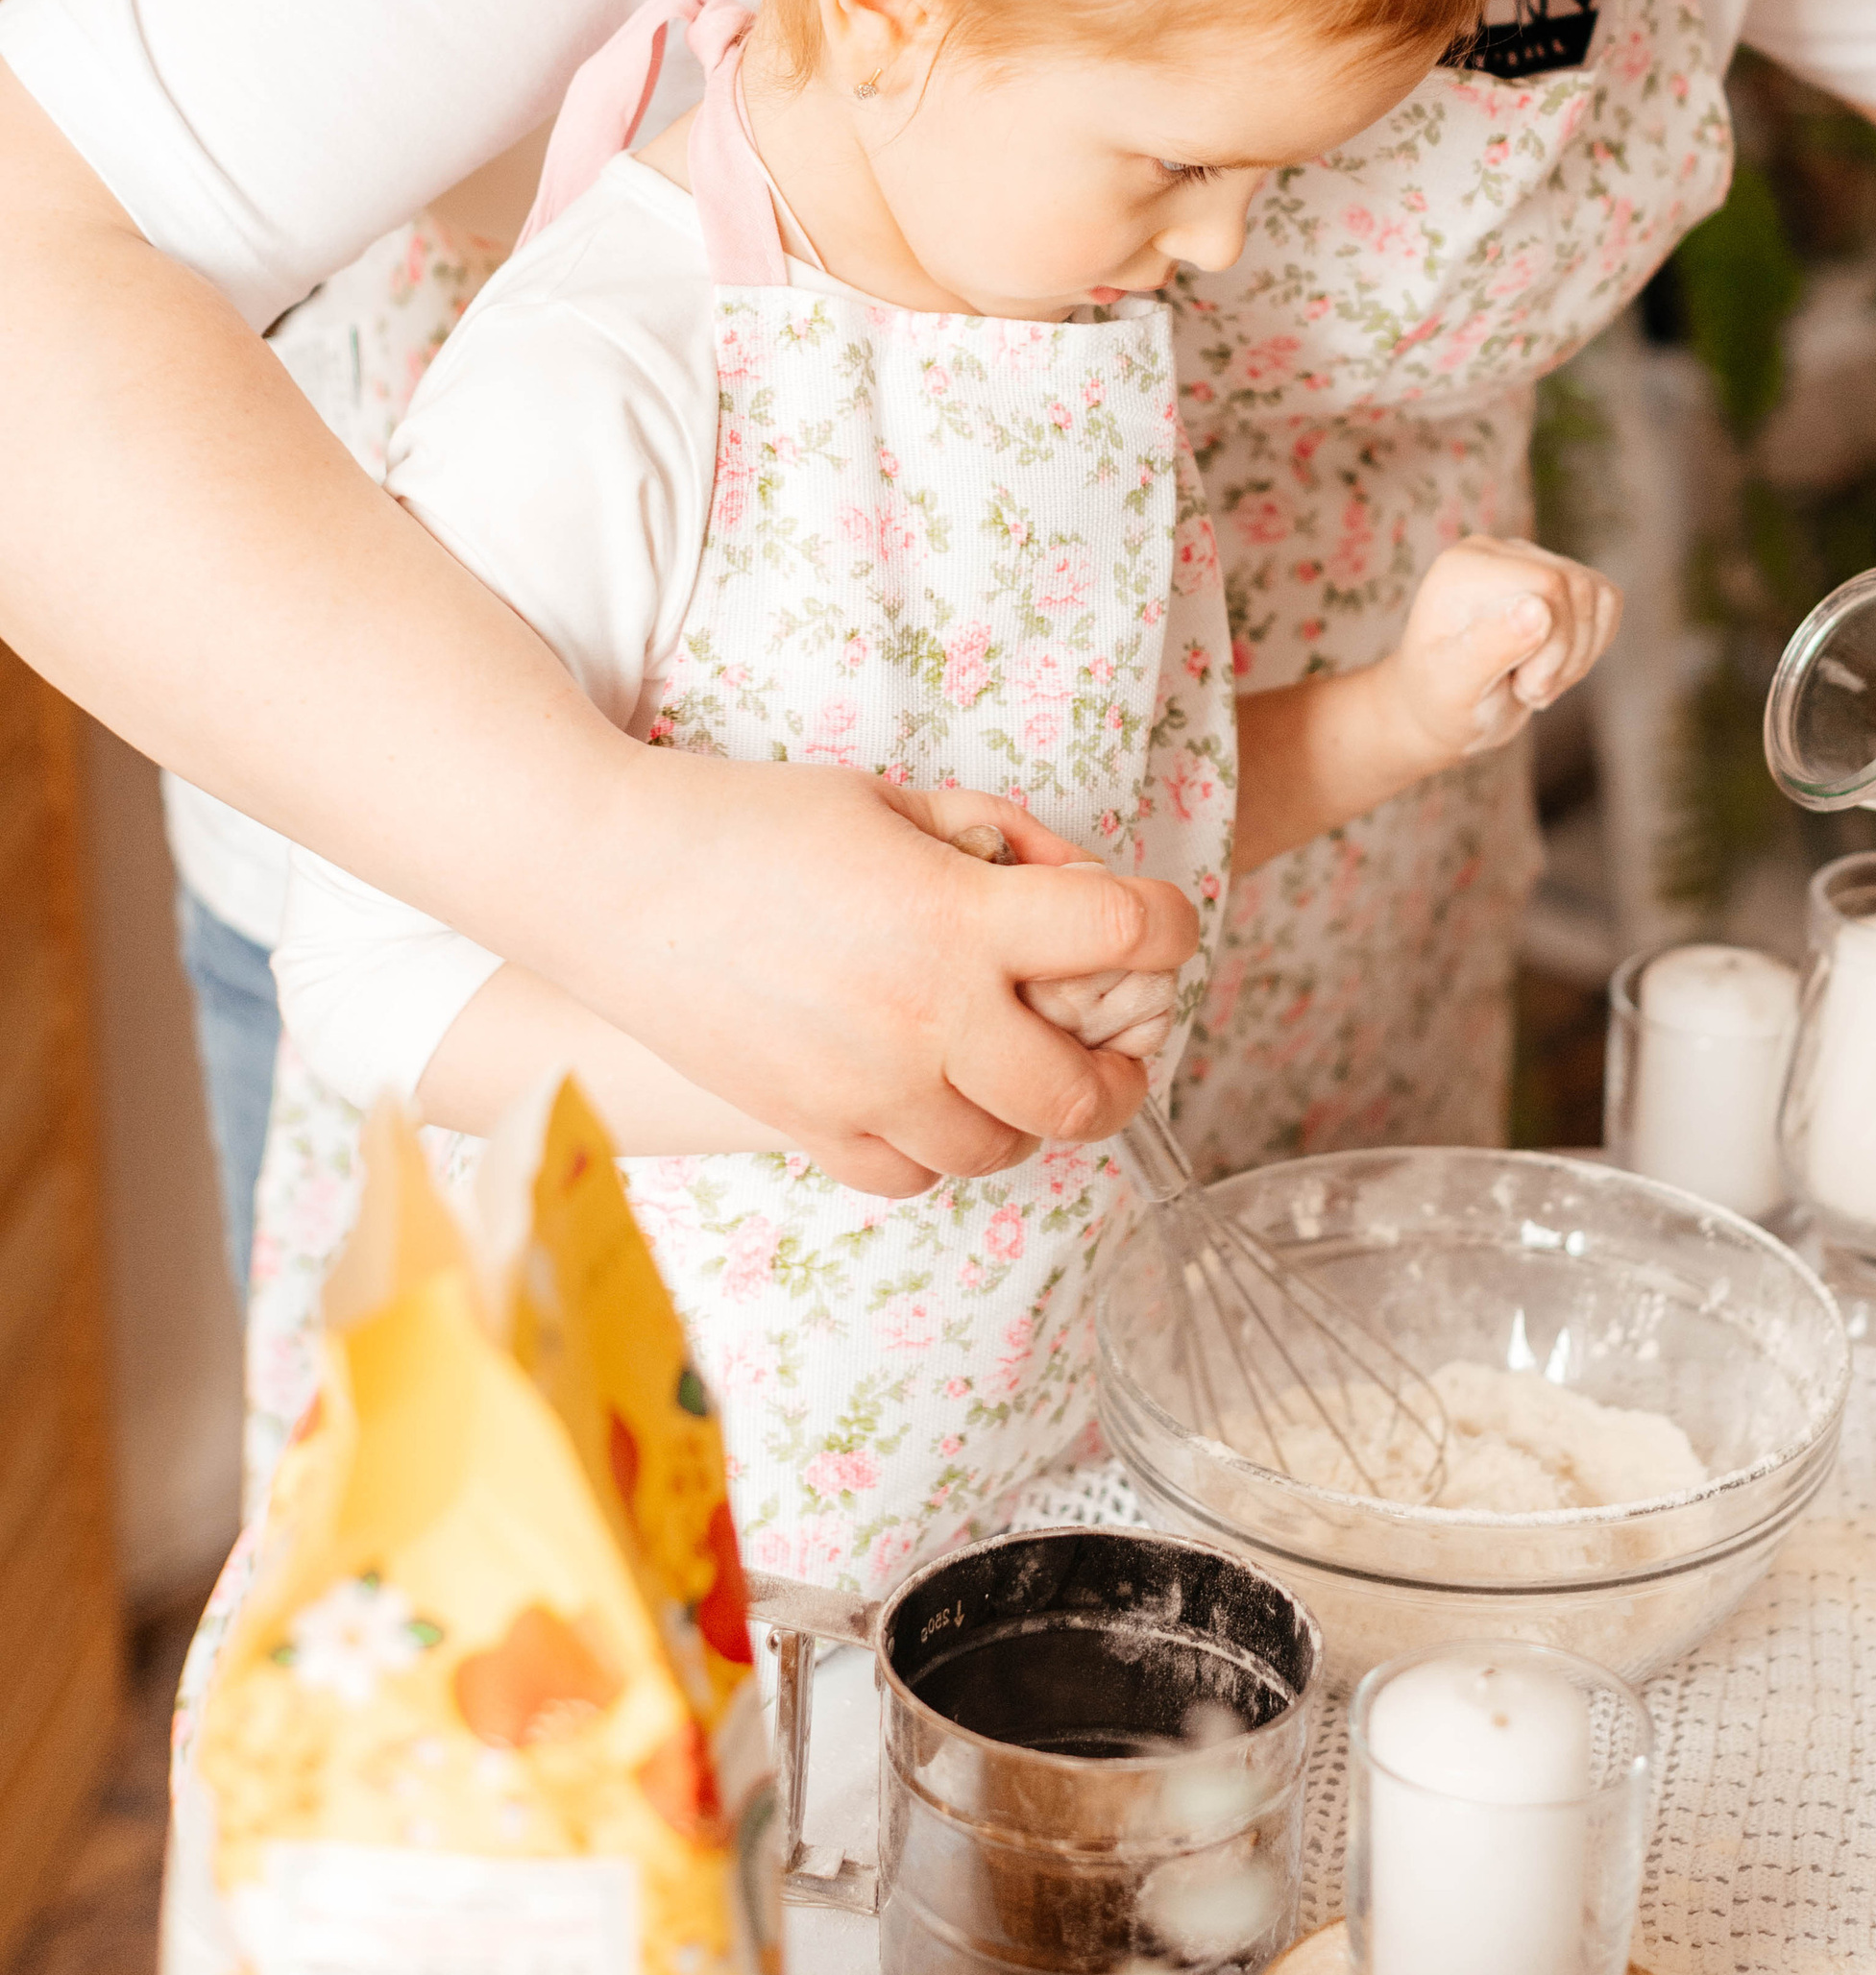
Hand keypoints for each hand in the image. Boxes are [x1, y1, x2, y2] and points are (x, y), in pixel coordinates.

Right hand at [581, 752, 1194, 1195]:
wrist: (609, 877)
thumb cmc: (752, 819)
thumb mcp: (892, 798)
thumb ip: (993, 842)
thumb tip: (1068, 881)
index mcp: (958, 919)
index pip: (1124, 934)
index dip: (1168, 924)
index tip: (1159, 923)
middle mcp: (927, 1020)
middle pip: (1086, 1095)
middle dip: (1123, 1069)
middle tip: (1116, 1043)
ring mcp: (867, 1090)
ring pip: (1003, 1150)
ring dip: (1027, 1112)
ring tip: (1011, 1066)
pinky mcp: (809, 1129)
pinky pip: (913, 1176)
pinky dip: (939, 1144)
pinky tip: (927, 1094)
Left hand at [1387, 536, 1621, 766]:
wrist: (1444, 712)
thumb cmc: (1442, 702)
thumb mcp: (1456, 686)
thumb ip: (1490, 646)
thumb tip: (1539, 607)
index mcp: (1464, 566)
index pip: (1549, 584)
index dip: (1553, 644)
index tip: (1520, 685)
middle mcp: (1496, 553)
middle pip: (1576, 589)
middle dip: (1565, 654)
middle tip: (1526, 689)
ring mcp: (1530, 562)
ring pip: (1597, 595)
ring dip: (1578, 656)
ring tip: (1533, 681)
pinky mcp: (1558, 582)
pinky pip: (1607, 601)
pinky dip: (1593, 645)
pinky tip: (1553, 667)